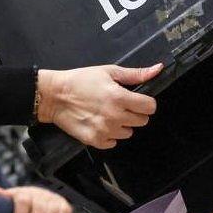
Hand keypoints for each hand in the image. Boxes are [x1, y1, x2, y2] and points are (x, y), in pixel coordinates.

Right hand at [37, 64, 161, 148]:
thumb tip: (158, 69)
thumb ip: (135, 74)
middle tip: (118, 104)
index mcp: (119, 98)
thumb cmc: (81, 80)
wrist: (54, 96)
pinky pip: (113, 142)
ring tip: (106, 113)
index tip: (136, 99)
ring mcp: (105, 131)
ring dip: (122, 124)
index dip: (145, 102)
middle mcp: (115, 117)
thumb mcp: (108, 71)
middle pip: (142, 121)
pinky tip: (99, 122)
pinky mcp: (95, 141)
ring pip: (128, 132)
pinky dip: (109, 134)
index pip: (150, 107)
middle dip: (134, 112)